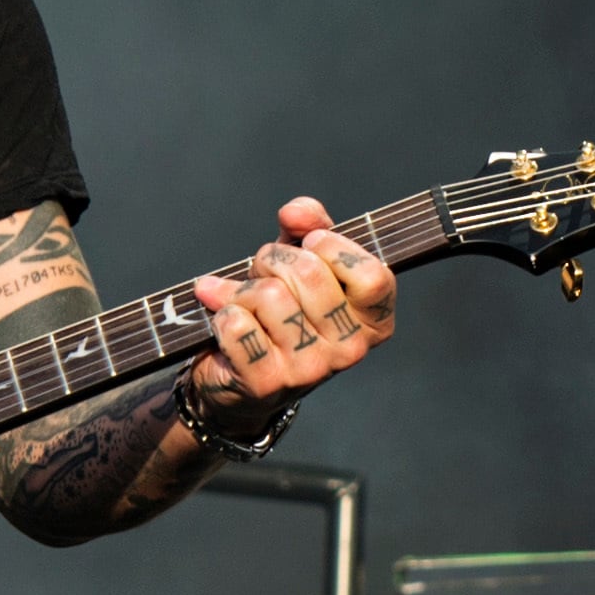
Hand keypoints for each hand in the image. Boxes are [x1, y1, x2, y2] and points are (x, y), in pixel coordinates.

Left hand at [188, 199, 398, 416]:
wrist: (239, 374)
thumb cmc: (280, 312)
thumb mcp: (303, 260)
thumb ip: (310, 225)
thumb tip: (296, 212)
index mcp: (373, 322)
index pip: (371, 275)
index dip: (333, 247)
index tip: (311, 244)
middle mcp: (350, 350)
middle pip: (309, 273)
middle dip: (273, 259)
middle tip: (264, 274)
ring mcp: (310, 370)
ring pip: (269, 295)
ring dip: (244, 290)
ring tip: (245, 302)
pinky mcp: (267, 382)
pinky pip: (237, 323)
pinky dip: (221, 312)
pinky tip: (226, 322)